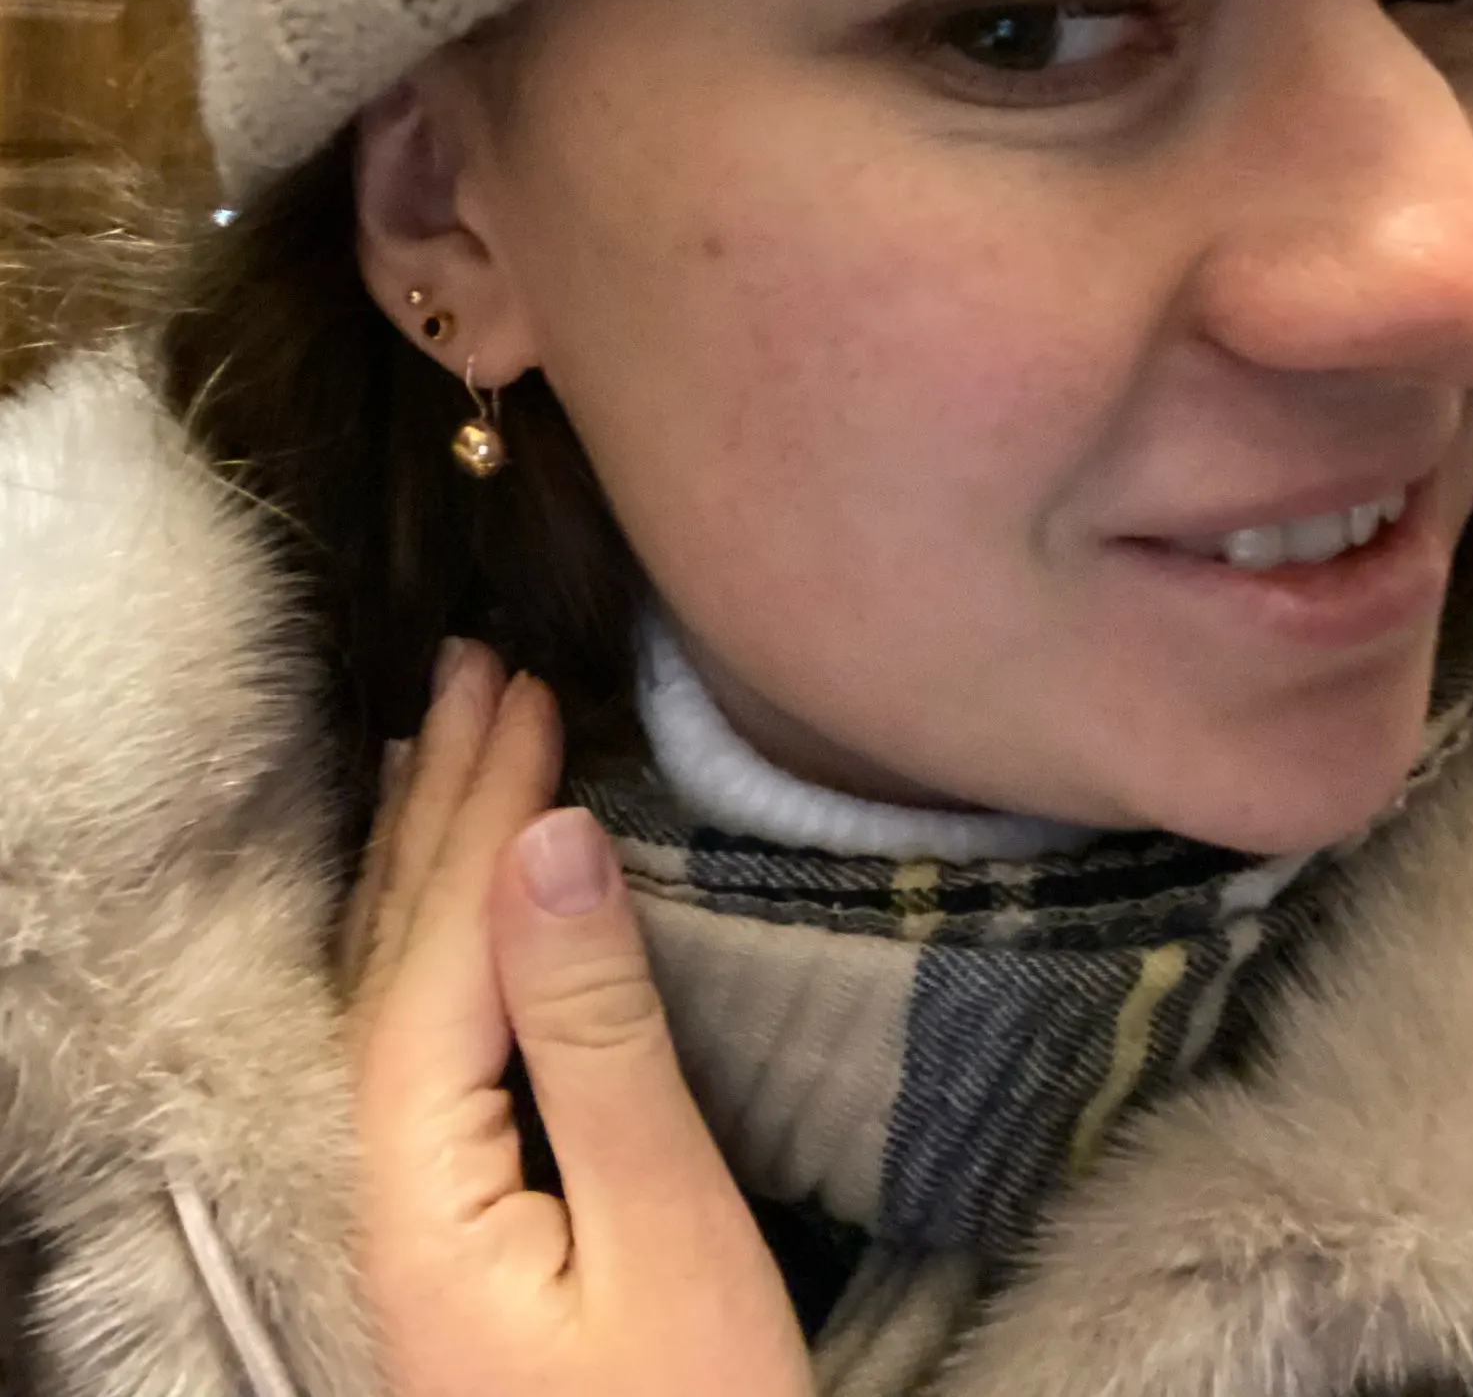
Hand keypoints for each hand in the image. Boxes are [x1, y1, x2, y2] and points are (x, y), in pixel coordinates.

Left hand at [346, 641, 814, 1396]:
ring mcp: (397, 1211)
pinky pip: (413, 1038)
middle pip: (391, 955)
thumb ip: (597, 1036)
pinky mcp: (443, 1224)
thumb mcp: (667, 1236)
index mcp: (412, 1185)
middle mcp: (375, 1188)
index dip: (482, 807)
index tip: (524, 688)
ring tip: (440, 740)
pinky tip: (439, 902)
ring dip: (423, 854)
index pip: (436, 950)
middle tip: (474, 667)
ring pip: (392, 991)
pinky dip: (427, 938)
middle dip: (438, 802)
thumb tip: (556, 846)